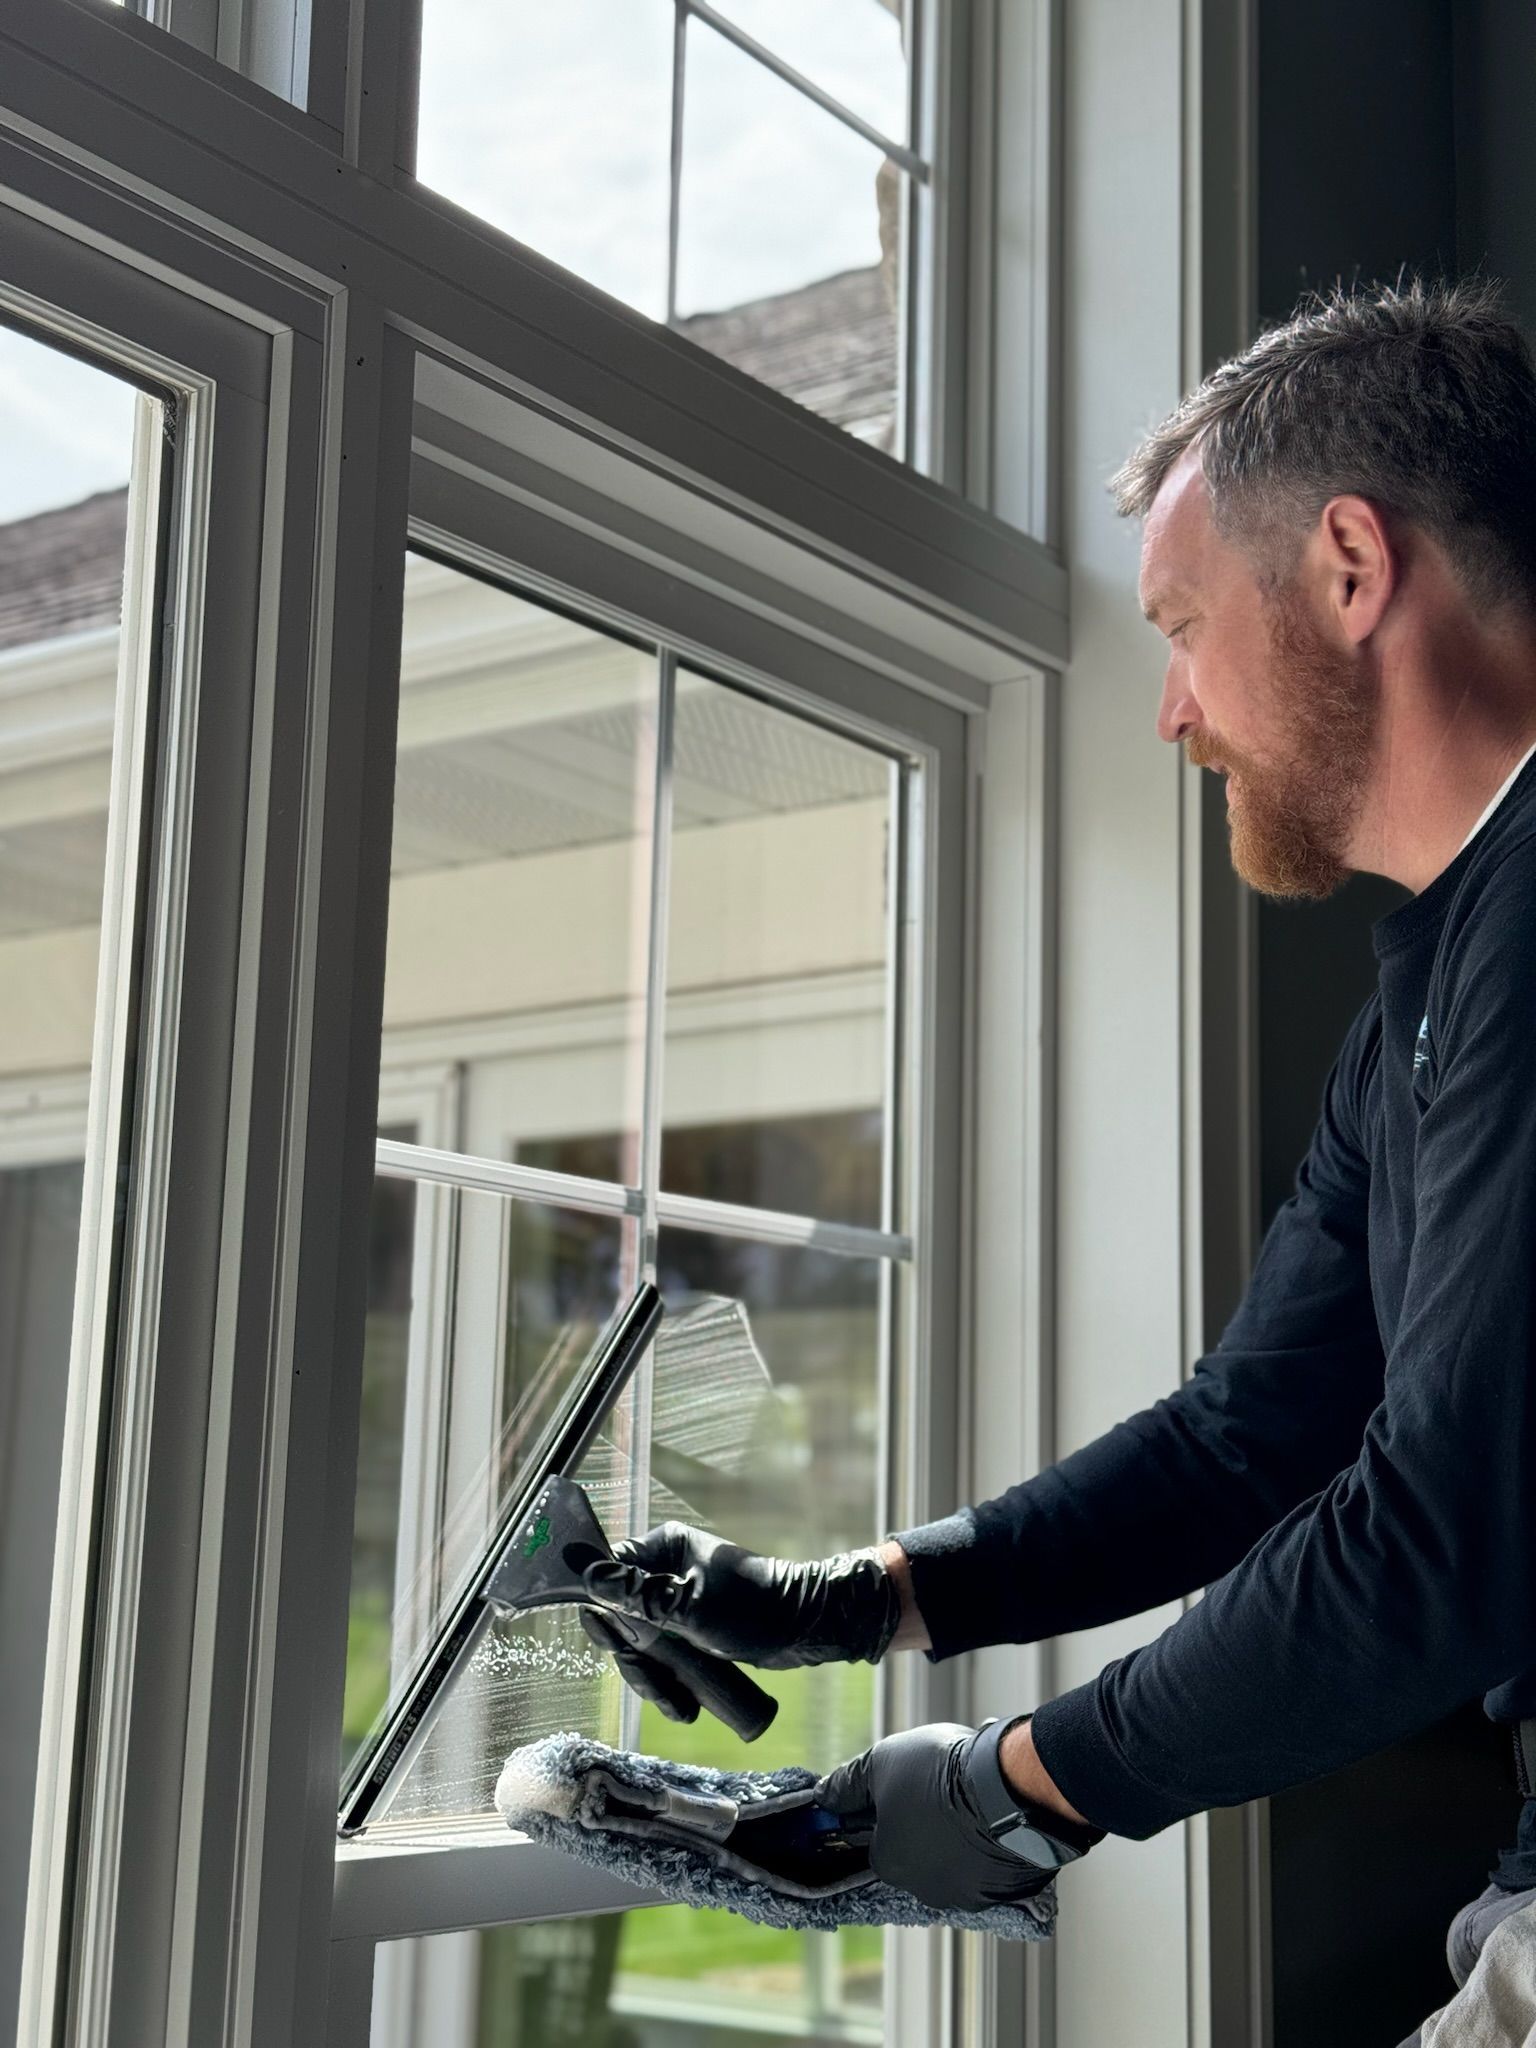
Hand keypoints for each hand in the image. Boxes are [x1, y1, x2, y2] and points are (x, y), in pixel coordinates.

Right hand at [578, 1522, 899, 1720]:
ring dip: (655, 1679)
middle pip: (622, 1617)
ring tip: (680, 1707)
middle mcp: (665, 1570)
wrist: (808, 1627)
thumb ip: (640, 1598)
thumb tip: (592, 1581)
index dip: (606, 1612)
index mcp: (664, 1548)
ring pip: (643, 1644)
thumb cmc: (753, 1610)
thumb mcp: (690, 1608)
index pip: (610, 1574)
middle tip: (657, 1687)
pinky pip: (666, 1657)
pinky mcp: (691, 1629)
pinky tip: (686, 1707)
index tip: (616, 1645)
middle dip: (637, 1659)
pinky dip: (671, 1682)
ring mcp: (677, 1601)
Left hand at [813, 1722, 1100, 1911]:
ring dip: (959, 1837)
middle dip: (926, 1825)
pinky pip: (989, 1868)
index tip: (905, 1790)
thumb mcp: (881, 1764)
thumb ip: (849, 1784)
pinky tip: (995, 1817)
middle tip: (941, 1790)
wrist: (1004, 1790)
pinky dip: (989, 1846)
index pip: (878, 1841)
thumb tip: (824, 1795)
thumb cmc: (936, 1776)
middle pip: (918, 1854)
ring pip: (955, 1861)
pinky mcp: (1003, 1892)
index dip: (889, 1812)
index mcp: (889, 1863)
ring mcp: (966, 1895)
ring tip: (973, 1799)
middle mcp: (924, 1889)